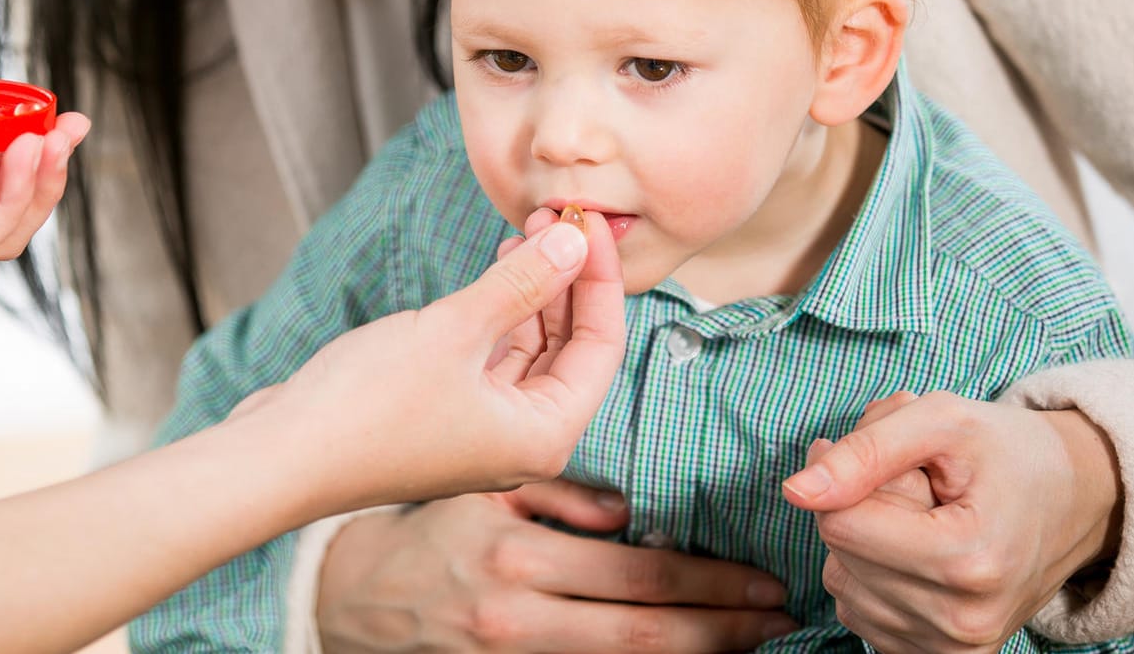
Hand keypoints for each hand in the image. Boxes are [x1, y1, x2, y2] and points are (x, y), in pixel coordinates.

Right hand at [240, 215, 623, 512]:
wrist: (280, 457)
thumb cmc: (366, 408)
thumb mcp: (454, 330)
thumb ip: (522, 283)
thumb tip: (576, 241)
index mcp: (542, 436)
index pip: (600, 347)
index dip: (600, 278)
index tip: (589, 221)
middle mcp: (518, 442)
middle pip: (568, 351)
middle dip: (566, 281)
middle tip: (557, 218)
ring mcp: (478, 433)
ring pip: (527, 354)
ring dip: (530, 294)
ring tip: (526, 234)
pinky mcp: (441, 418)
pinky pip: (488, 362)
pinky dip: (495, 317)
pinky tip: (491, 275)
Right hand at [316, 485, 796, 653]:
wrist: (351, 595)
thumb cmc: (427, 531)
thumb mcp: (487, 494)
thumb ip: (560, 496)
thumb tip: (629, 511)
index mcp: (519, 558)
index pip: (640, 575)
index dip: (711, 583)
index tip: (764, 582)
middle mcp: (519, 618)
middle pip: (646, 636)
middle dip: (724, 631)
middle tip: (782, 619)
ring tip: (752, 646)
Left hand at [783, 390, 1122, 652]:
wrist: (1074, 499)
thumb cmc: (1007, 452)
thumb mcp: (940, 419)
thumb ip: (863, 451)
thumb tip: (796, 491)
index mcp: (969, 561)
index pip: (840, 524)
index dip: (855, 478)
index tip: (903, 465)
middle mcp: (962, 620)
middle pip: (840, 553)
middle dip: (866, 509)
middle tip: (926, 491)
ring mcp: (953, 647)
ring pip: (843, 582)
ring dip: (870, 543)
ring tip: (930, 521)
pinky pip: (857, 609)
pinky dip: (876, 575)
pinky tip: (922, 555)